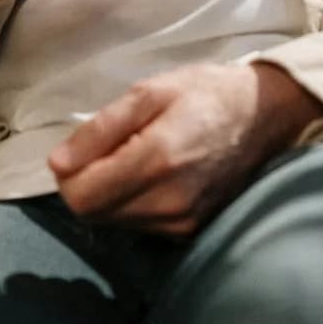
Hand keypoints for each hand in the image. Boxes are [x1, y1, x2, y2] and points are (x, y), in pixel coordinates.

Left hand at [47, 62, 322, 235]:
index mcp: (157, 160)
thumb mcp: (151, 91)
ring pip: (114, 222)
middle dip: (88, 183)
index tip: (81, 149)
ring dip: (111, 193)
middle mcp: (169, 203)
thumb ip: (101, 128)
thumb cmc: (206, 93)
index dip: (69, 174)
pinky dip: (133, 202)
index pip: (82, 197)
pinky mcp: (190, 232)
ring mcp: (182, 224)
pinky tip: (153, 173)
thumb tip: (57, 164)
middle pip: (94, 214)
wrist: (265, 116)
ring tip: (137, 155)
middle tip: (109, 146)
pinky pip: (139, 226)